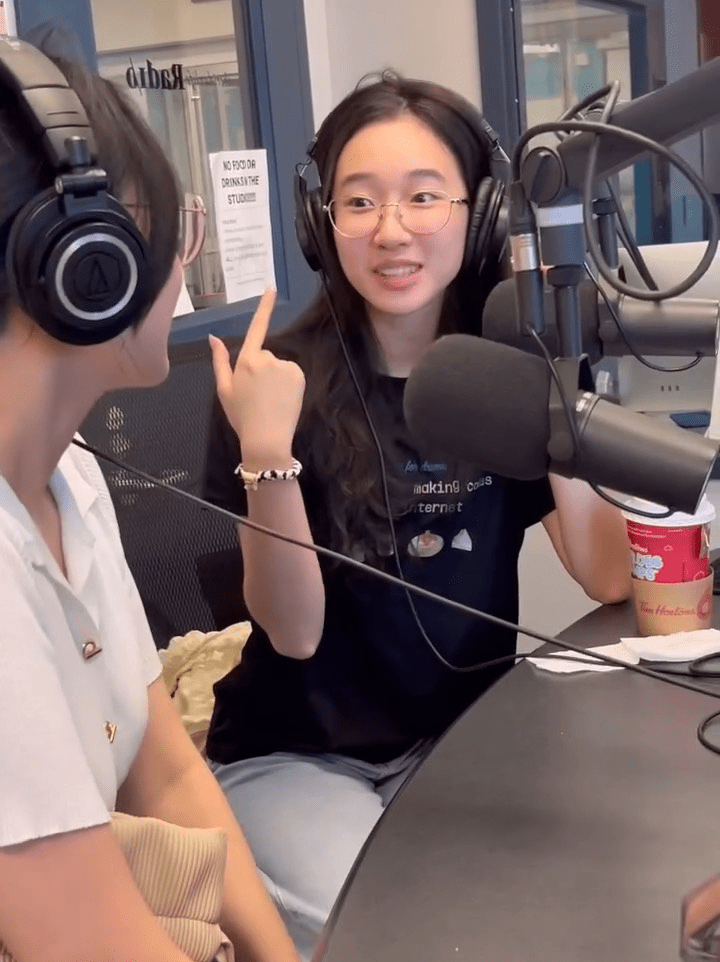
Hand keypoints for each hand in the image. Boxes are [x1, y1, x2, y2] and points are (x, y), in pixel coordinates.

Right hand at [209, 289, 305, 465]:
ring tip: (269, 400)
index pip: (256, 328)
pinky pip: (291, 374)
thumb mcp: (224, 389)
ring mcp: (285, 366)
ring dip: (275, 378)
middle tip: (256, 396)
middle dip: (261, 370)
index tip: (272, 288)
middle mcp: (266, 358)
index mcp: (245, 360)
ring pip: (278, 366)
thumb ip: (220, 361)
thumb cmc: (241, 416)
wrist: (266, 439)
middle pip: (264, 356)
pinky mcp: (299, 375)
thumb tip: (214, 338)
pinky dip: (288, 384)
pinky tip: (282, 400)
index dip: (264, 307)